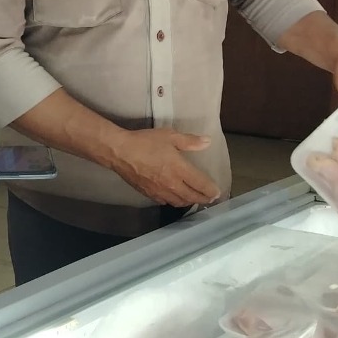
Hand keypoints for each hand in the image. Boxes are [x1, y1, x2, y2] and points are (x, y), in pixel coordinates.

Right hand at [105, 128, 219, 207]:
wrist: (120, 152)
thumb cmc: (146, 142)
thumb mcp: (169, 136)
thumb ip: (190, 141)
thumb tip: (207, 142)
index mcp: (179, 169)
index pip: (200, 184)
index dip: (211, 190)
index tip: (217, 193)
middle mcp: (172, 184)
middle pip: (192, 197)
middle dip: (203, 199)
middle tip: (209, 199)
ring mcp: (160, 191)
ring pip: (179, 202)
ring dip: (189, 202)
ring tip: (194, 199)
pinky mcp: (149, 194)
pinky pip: (166, 202)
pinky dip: (174, 201)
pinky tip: (174, 198)